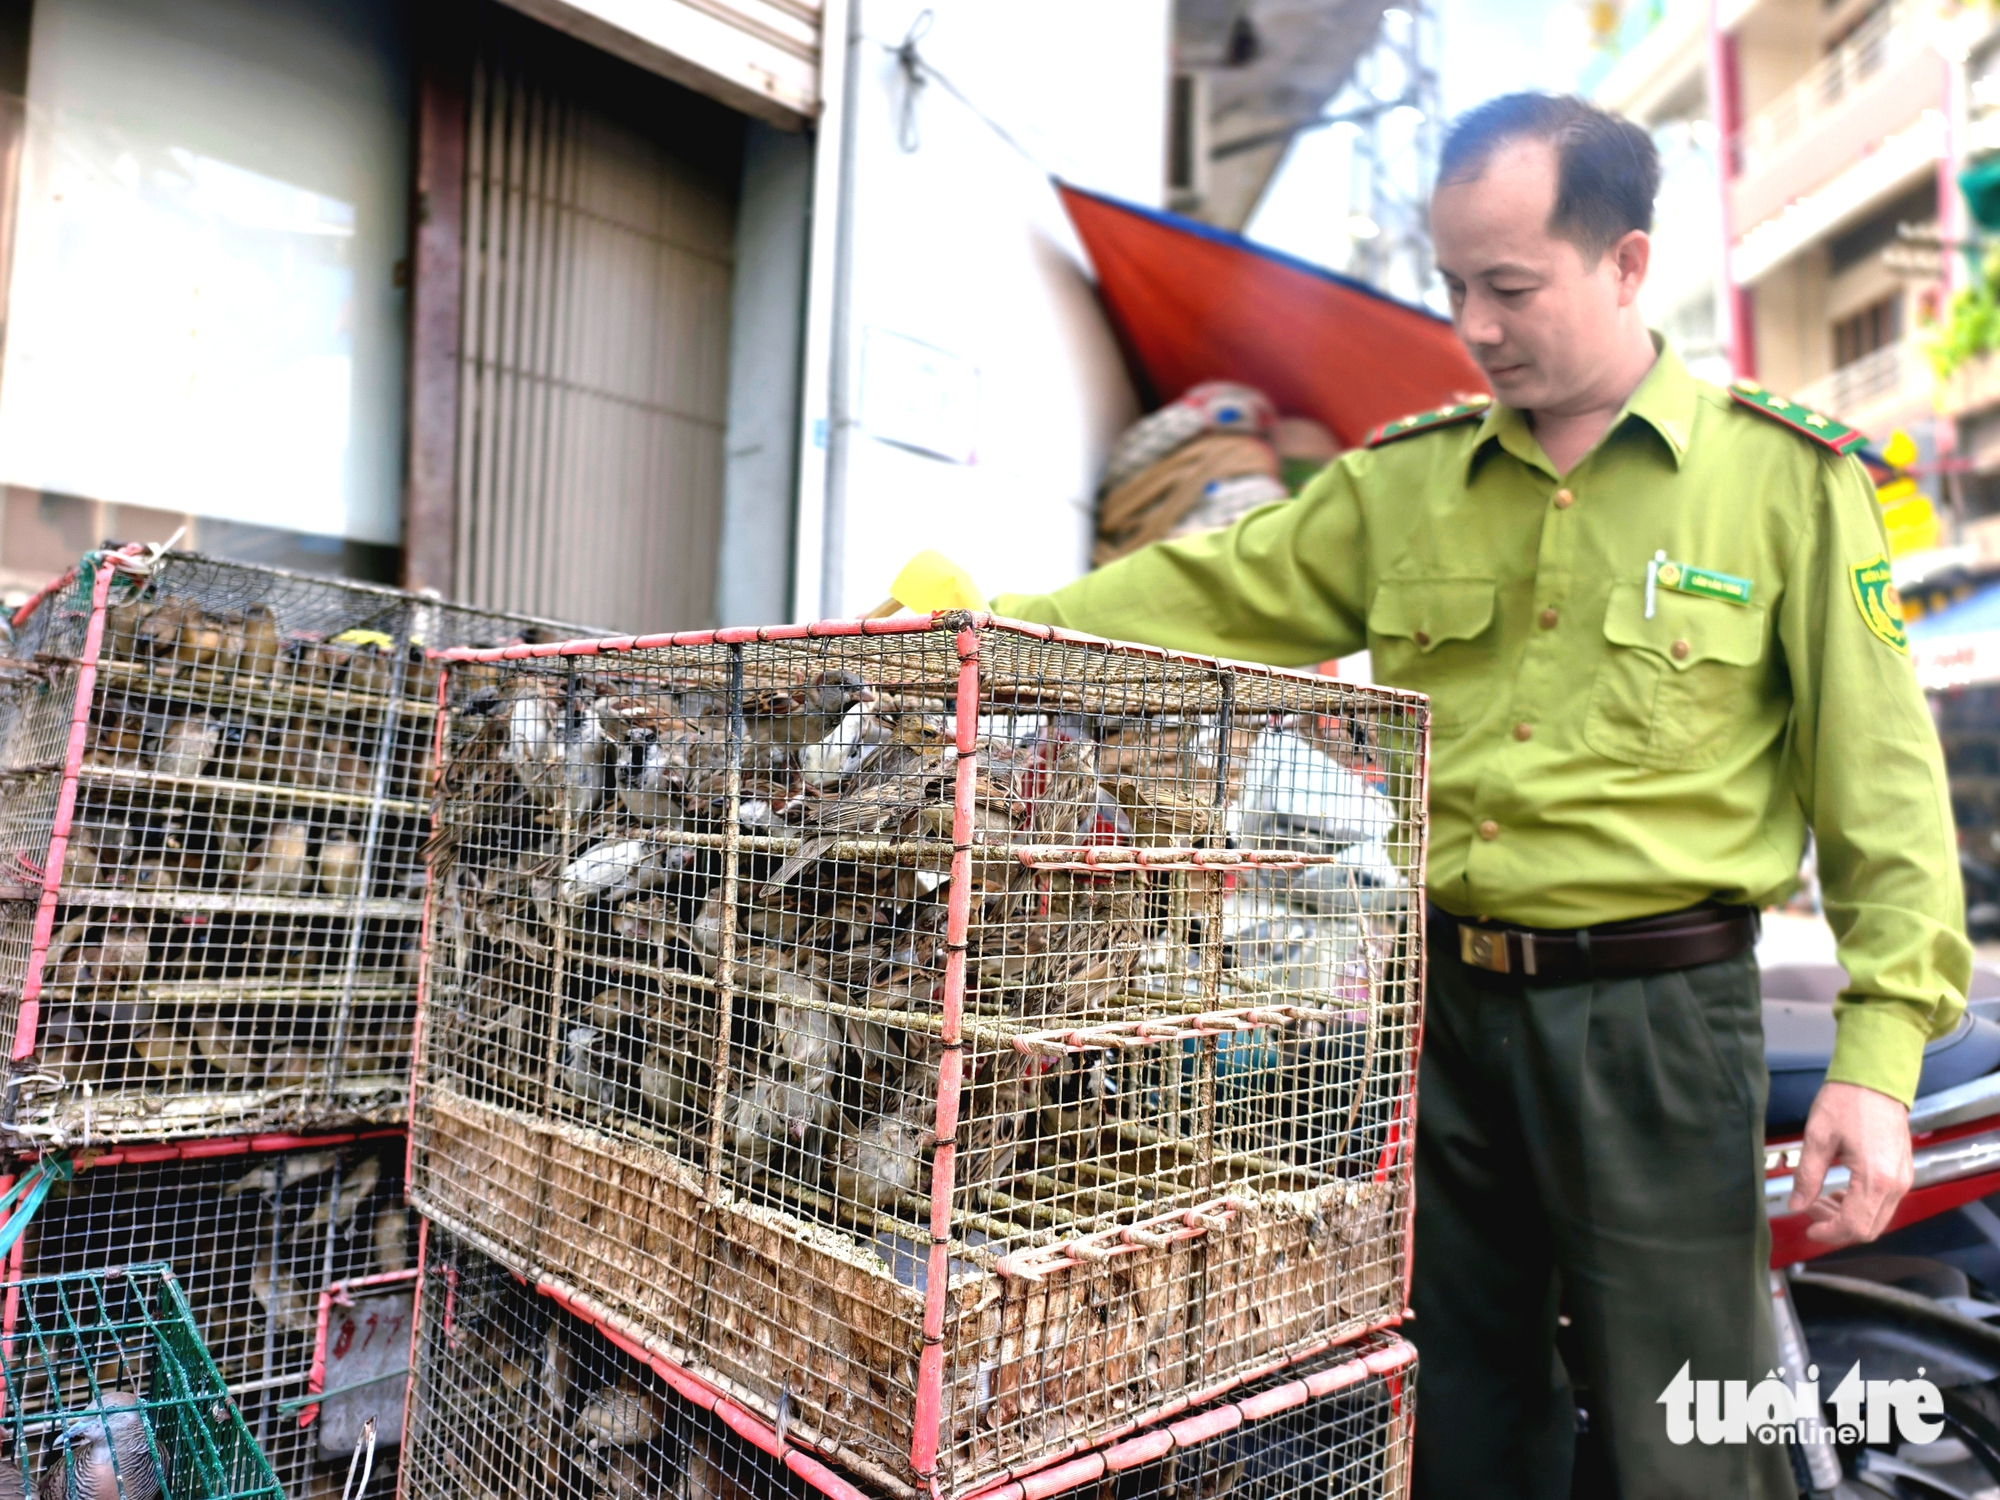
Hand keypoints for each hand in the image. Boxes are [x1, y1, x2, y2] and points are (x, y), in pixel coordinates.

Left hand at [1790, 1081, 1913, 1246]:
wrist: (1876, 1078)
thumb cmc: (1847, 1102)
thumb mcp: (1817, 1138)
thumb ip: (1807, 1176)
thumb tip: (1796, 1205)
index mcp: (1876, 1179)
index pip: (1854, 1225)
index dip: (1829, 1233)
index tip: (1808, 1228)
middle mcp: (1896, 1184)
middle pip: (1870, 1228)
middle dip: (1837, 1226)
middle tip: (1810, 1210)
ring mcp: (1903, 1178)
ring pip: (1878, 1217)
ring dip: (1849, 1216)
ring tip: (1820, 1200)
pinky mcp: (1903, 1171)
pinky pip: (1884, 1202)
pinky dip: (1862, 1205)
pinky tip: (1840, 1191)